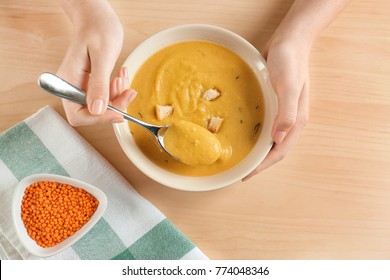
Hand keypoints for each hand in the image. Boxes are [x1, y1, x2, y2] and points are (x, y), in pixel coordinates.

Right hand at [57, 1, 135, 125]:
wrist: (98, 18)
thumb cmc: (98, 30)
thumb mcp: (102, 56)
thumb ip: (98, 84)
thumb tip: (97, 109)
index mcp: (68, 81)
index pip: (78, 115)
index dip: (99, 118)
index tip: (119, 113)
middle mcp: (73, 87)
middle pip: (92, 113)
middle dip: (113, 106)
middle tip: (128, 92)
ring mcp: (82, 86)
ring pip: (102, 106)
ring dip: (118, 96)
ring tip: (123, 78)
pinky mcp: (91, 84)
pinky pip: (106, 96)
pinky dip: (117, 90)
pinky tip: (121, 76)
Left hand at [244, 36, 309, 179]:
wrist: (290, 42)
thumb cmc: (289, 63)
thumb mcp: (288, 86)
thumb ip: (286, 112)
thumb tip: (278, 139)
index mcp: (296, 121)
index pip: (279, 151)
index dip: (263, 165)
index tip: (246, 174)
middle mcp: (290, 120)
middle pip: (275, 148)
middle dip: (259, 162)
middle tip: (240, 170)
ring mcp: (282, 112)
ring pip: (269, 139)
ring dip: (257, 150)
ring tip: (240, 157)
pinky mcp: (273, 104)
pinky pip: (264, 125)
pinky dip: (255, 134)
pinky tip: (243, 134)